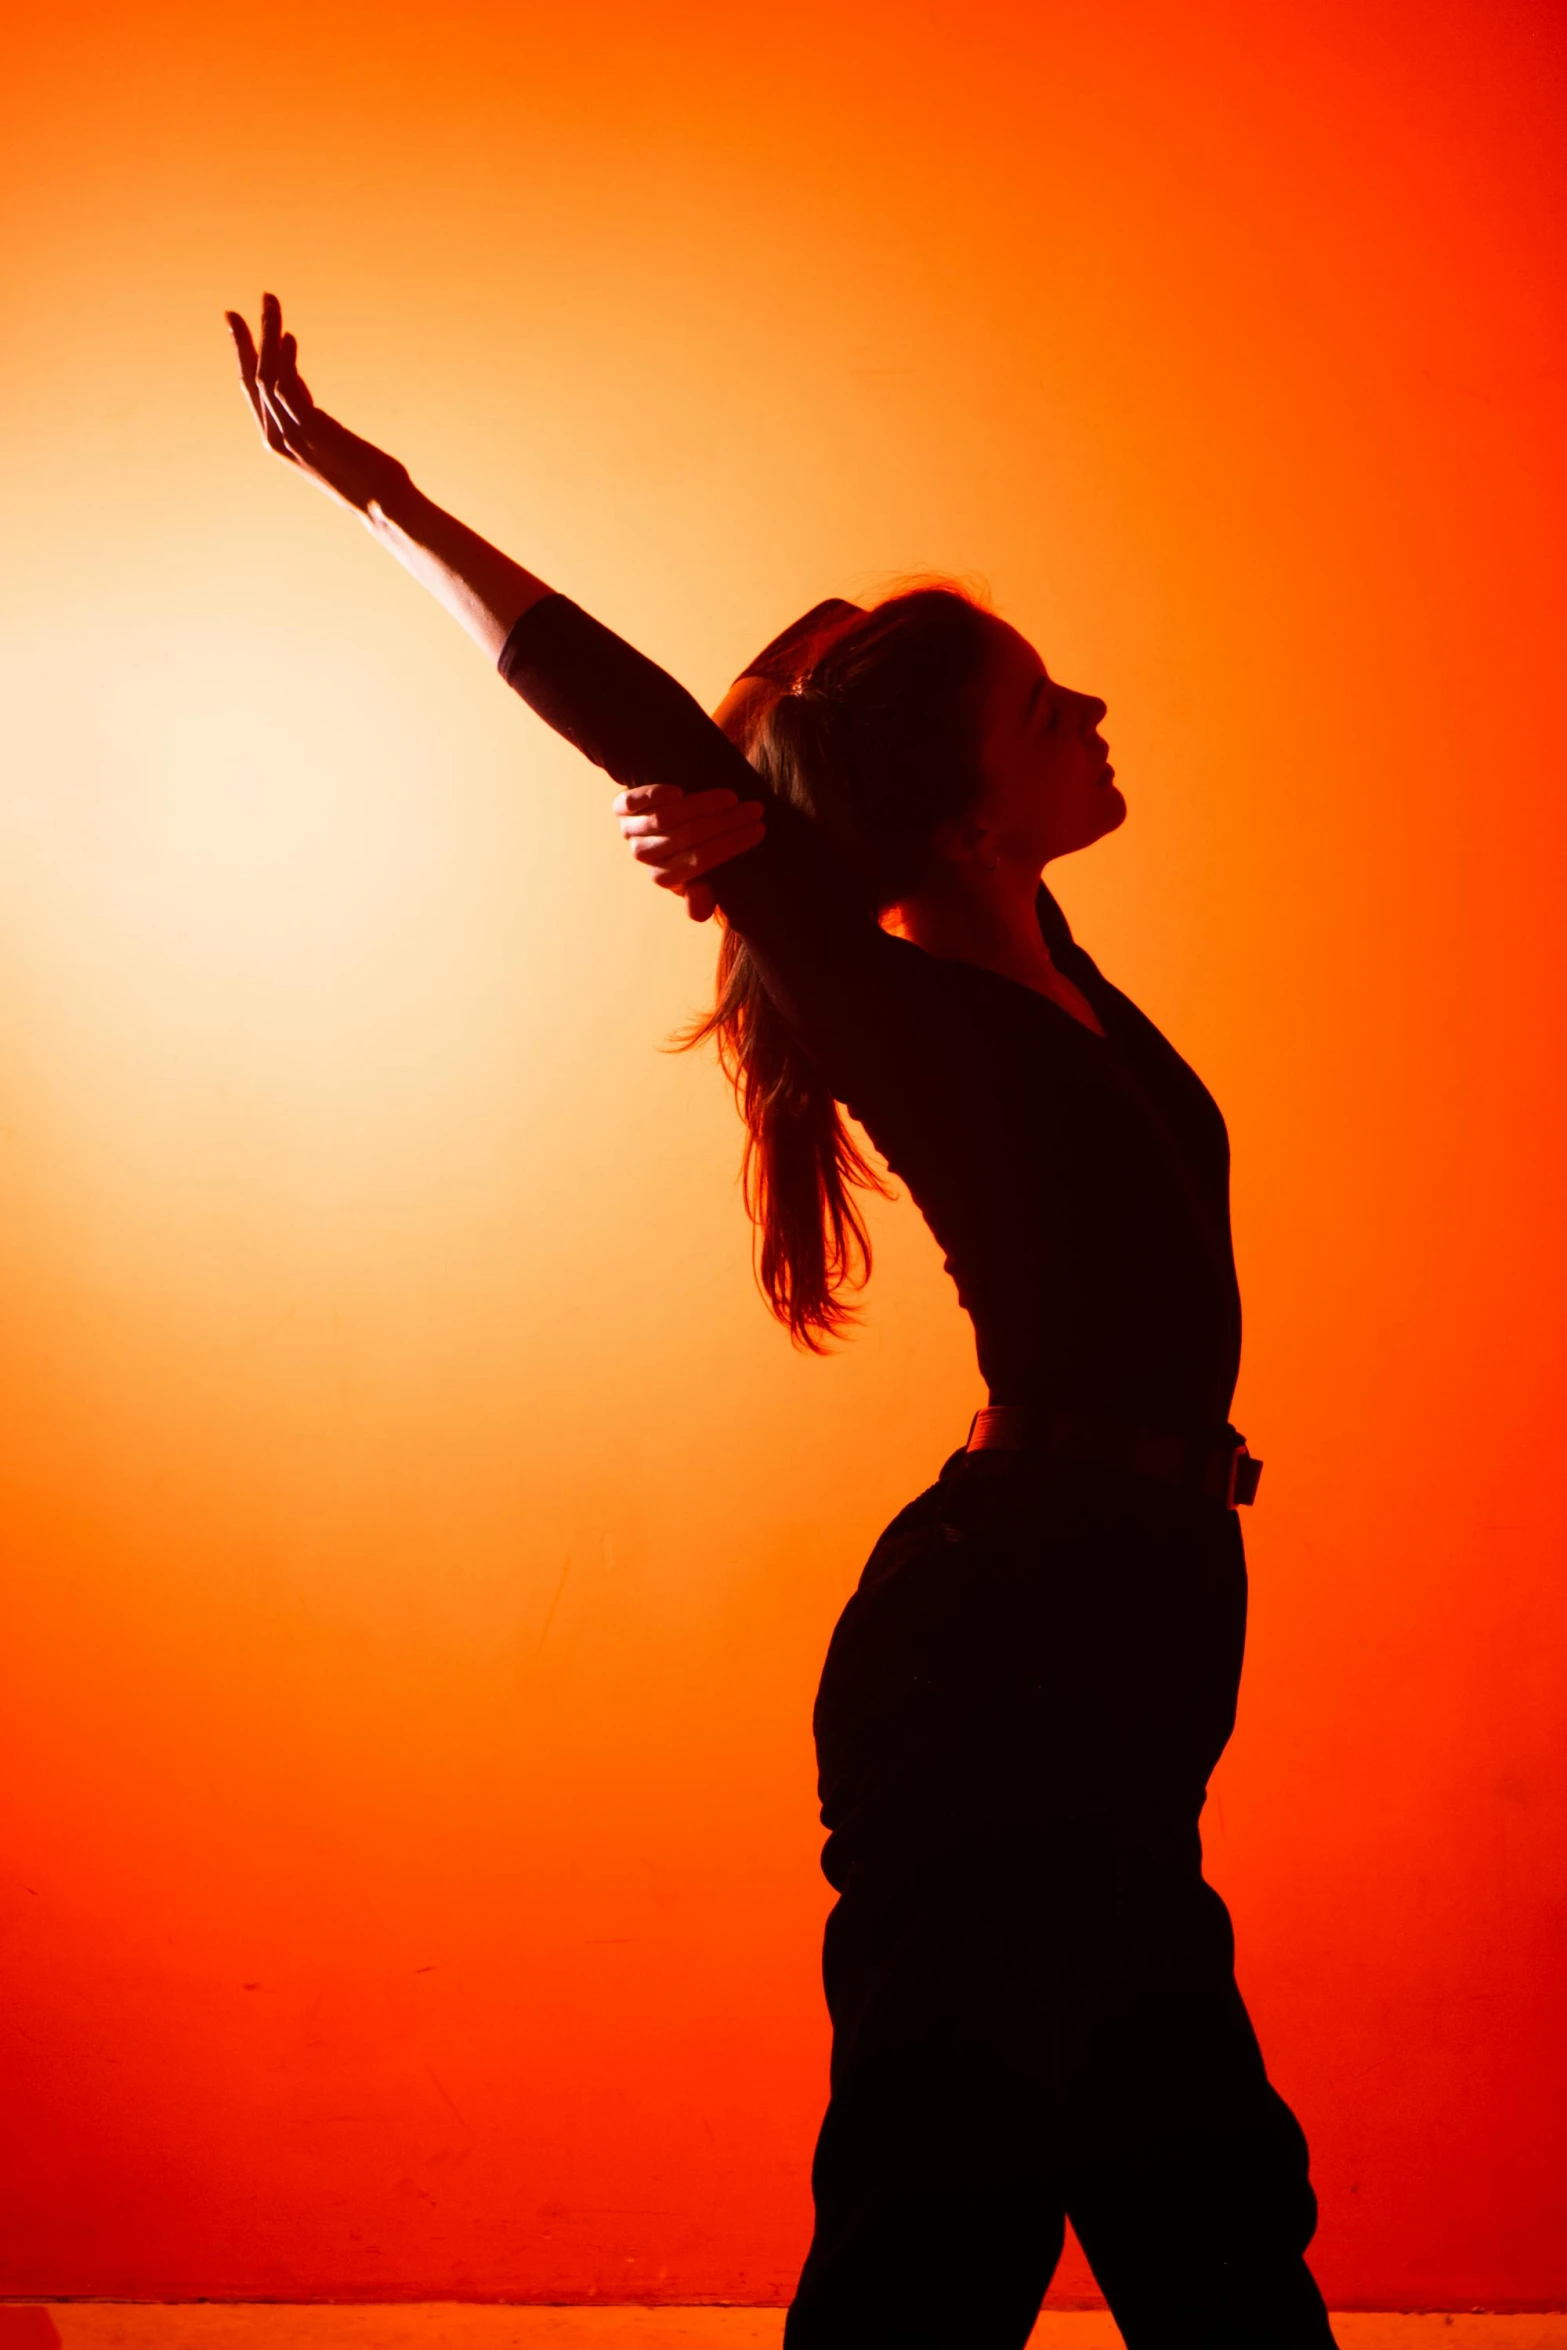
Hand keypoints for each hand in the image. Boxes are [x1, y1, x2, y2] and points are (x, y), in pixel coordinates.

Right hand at [225, 293, 411, 516]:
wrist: (384, 506)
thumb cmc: (367, 478)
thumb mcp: (329, 436)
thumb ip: (307, 410)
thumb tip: (293, 376)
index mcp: (280, 442)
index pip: (255, 393)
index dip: (247, 358)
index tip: (246, 327)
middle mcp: (278, 439)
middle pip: (251, 381)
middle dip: (243, 343)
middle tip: (232, 313)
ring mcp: (291, 436)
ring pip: (266, 375)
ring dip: (267, 335)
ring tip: (270, 304)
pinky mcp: (309, 430)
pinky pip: (286, 385)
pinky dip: (285, 357)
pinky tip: (289, 337)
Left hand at [614, 783, 765, 921]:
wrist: (658, 822)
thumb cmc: (688, 852)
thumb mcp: (700, 879)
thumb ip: (701, 899)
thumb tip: (700, 900)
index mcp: (665, 877)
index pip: (702, 861)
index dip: (731, 844)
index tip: (759, 829)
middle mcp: (645, 856)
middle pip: (688, 837)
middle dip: (726, 822)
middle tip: (754, 810)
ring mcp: (630, 831)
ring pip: (665, 819)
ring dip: (701, 805)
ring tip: (731, 797)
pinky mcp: (620, 809)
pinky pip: (633, 803)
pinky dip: (655, 796)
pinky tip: (679, 791)